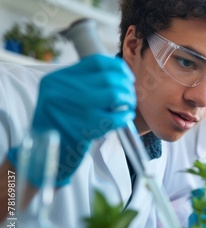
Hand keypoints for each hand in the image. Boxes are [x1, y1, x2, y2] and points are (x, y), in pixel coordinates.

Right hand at [8, 55, 135, 186]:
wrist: (43, 154)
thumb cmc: (61, 124)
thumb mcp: (62, 96)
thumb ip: (85, 84)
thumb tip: (121, 76)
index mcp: (58, 79)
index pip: (97, 62)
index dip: (118, 68)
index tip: (127, 78)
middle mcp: (62, 90)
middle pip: (109, 78)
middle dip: (126, 87)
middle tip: (129, 96)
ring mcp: (74, 109)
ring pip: (114, 94)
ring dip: (128, 99)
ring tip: (127, 106)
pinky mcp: (84, 129)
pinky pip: (116, 117)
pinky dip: (125, 116)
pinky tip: (125, 118)